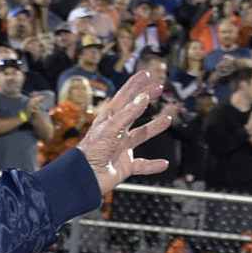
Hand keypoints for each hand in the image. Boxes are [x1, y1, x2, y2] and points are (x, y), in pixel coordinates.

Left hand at [73, 63, 173, 196]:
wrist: (84, 179)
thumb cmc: (90, 153)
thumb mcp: (110, 129)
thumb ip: (128, 114)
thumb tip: (143, 97)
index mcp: (109, 120)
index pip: (124, 97)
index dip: (135, 84)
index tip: (145, 73)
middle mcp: (116, 132)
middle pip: (134, 111)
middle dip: (145, 99)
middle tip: (158, 88)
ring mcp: (121, 149)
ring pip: (141, 135)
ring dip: (154, 127)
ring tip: (167, 119)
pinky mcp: (125, 166)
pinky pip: (142, 165)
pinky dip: (153, 165)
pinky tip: (163, 164)